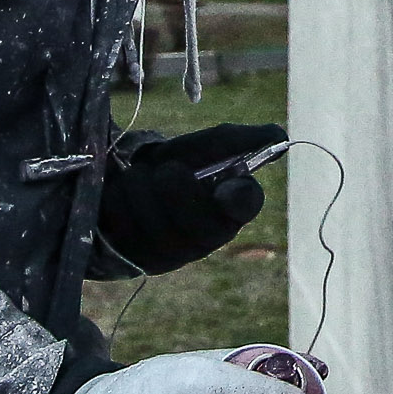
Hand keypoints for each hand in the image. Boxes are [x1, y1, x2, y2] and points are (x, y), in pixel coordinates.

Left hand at [98, 123, 283, 272]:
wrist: (116, 188)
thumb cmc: (167, 170)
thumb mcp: (195, 151)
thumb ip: (230, 142)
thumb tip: (277, 134)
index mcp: (228, 210)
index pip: (246, 206)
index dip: (240, 197)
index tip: (227, 186)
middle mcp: (203, 240)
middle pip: (196, 220)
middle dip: (174, 184)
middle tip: (165, 169)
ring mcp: (168, 256)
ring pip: (152, 217)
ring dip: (139, 184)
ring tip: (136, 179)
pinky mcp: (132, 259)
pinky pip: (122, 221)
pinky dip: (116, 197)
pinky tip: (119, 195)